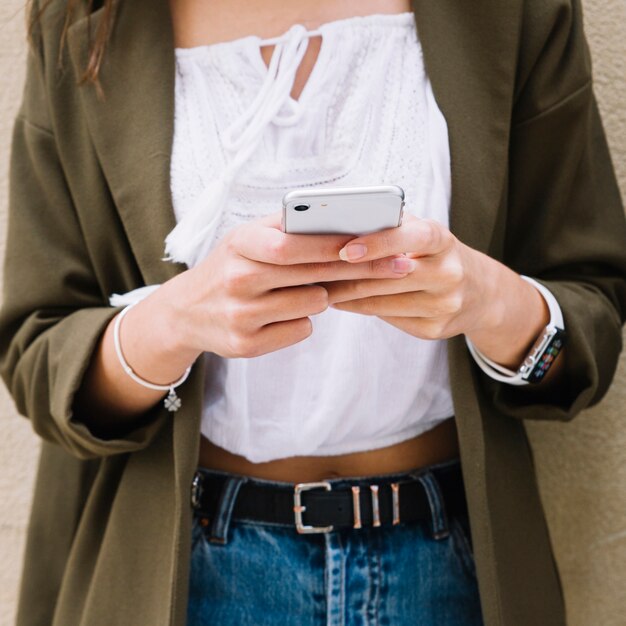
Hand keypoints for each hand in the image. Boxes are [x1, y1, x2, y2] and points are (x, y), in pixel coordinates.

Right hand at [156, 213, 412, 359]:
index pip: (295, 244)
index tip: (378, 241)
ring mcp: (240, 315)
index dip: (337, 244)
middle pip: (313, 275)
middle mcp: (238, 279)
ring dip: (322, 295)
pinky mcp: (246, 345)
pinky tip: (283, 312)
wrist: (186, 312)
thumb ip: (287, 225)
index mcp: (240, 242)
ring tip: (305, 288)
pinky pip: (301, 329)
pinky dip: (303, 319)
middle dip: (360, 269)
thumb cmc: (229, 266)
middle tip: (399, 265)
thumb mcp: (246, 237)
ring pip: (313, 304)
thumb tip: (342, 214)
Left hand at [324, 215, 548, 368]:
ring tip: (316, 285)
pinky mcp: (434, 330)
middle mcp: (449, 273)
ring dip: (344, 294)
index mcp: (444, 240)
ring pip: (382, 301)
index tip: (345, 249)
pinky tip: (340, 301)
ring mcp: (444, 306)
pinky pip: (386, 318)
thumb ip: (390, 227)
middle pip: (389, 276)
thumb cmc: (434, 253)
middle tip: (309, 272)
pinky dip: (359, 308)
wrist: (480, 293)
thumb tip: (336, 228)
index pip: (414, 237)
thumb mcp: (422, 233)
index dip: (380, 243)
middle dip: (345, 274)